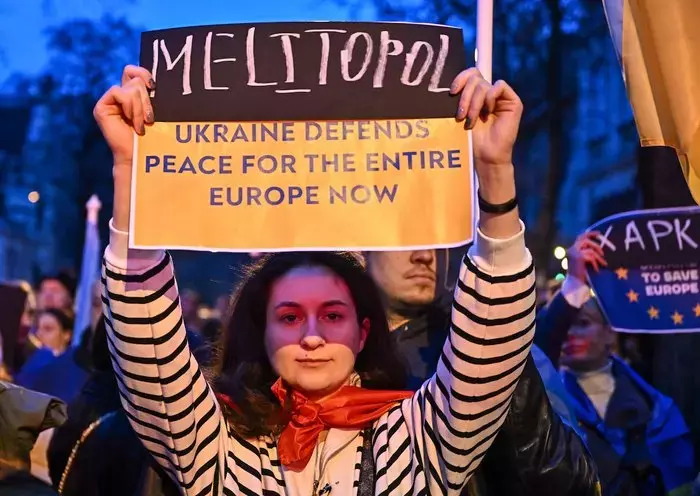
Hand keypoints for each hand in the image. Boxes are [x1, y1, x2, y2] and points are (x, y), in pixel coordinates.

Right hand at [93, 65, 154, 230]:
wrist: (142, 156)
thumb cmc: (154, 137)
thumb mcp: (156, 111)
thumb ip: (152, 94)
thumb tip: (155, 79)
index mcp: (132, 94)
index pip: (133, 71)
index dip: (143, 73)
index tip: (154, 86)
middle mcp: (119, 95)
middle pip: (133, 77)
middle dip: (146, 98)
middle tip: (150, 118)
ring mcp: (109, 101)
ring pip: (130, 87)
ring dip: (141, 108)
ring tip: (142, 125)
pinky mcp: (102, 107)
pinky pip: (119, 93)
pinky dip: (131, 109)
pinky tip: (134, 124)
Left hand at [450, 68, 522, 182]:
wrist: (484, 155)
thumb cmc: (470, 139)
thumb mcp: (460, 114)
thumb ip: (459, 98)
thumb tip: (452, 85)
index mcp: (476, 94)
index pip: (470, 73)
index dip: (461, 78)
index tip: (452, 92)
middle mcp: (488, 93)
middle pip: (474, 78)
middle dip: (465, 96)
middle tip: (461, 115)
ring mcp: (501, 97)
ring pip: (483, 85)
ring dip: (474, 103)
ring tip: (471, 121)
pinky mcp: (513, 101)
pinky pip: (499, 86)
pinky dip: (490, 98)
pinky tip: (487, 112)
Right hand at [567, 231, 607, 281]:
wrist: (575, 284)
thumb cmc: (581, 274)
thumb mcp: (584, 261)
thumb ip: (588, 253)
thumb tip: (600, 248)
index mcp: (572, 249)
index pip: (580, 237)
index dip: (590, 234)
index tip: (599, 233)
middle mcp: (571, 249)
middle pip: (585, 240)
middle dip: (595, 244)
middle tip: (603, 250)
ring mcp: (574, 252)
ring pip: (590, 250)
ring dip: (598, 257)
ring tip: (603, 263)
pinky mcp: (579, 257)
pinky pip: (591, 257)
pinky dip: (596, 263)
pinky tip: (596, 270)